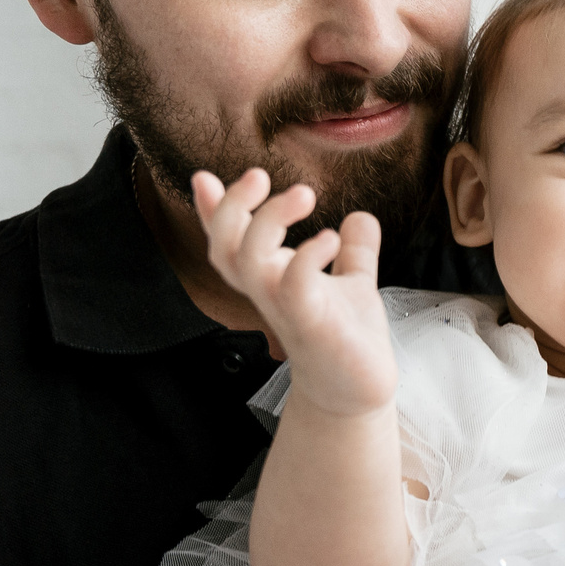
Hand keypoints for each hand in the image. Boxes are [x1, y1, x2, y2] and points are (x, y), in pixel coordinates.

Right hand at [194, 168, 393, 415]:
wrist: (359, 391)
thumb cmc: (348, 338)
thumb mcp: (352, 285)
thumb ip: (354, 252)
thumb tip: (360, 216)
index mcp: (269, 278)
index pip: (227, 241)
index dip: (211, 211)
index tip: (204, 177)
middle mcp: (268, 291)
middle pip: (224, 246)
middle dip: (231, 207)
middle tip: (259, 174)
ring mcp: (286, 307)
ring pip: (248, 260)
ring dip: (269, 220)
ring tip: (305, 193)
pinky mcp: (312, 324)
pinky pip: (293, 285)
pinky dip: (307, 256)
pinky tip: (331, 238)